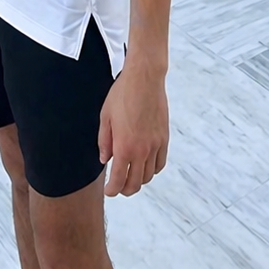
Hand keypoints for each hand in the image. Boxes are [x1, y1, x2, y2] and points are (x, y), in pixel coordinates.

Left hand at [98, 64, 168, 196]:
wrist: (145, 78)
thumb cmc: (123, 93)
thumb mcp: (105, 116)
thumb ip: (104, 141)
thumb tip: (105, 159)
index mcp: (124, 146)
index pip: (118, 180)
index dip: (112, 190)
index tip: (109, 190)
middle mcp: (141, 150)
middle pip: (135, 184)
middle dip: (124, 189)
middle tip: (118, 187)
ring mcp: (155, 145)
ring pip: (149, 176)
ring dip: (139, 180)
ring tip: (131, 175)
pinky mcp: (164, 138)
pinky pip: (160, 164)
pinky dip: (153, 170)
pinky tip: (146, 165)